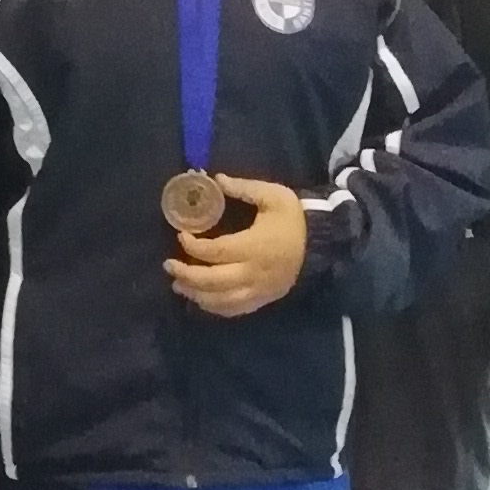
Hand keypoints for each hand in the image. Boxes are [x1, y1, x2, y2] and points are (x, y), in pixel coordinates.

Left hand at [164, 179, 309, 318]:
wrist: (320, 243)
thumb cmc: (293, 218)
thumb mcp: (273, 195)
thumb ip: (243, 188)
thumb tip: (215, 179)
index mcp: (254, 246)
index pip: (215, 251)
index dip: (192, 246)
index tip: (181, 235)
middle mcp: (253, 272)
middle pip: (212, 281)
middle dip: (186, 275)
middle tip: (169, 265)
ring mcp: (258, 290)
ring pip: (220, 300)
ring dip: (195, 294)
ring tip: (178, 285)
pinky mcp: (263, 299)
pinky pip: (235, 309)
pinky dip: (214, 307)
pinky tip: (201, 299)